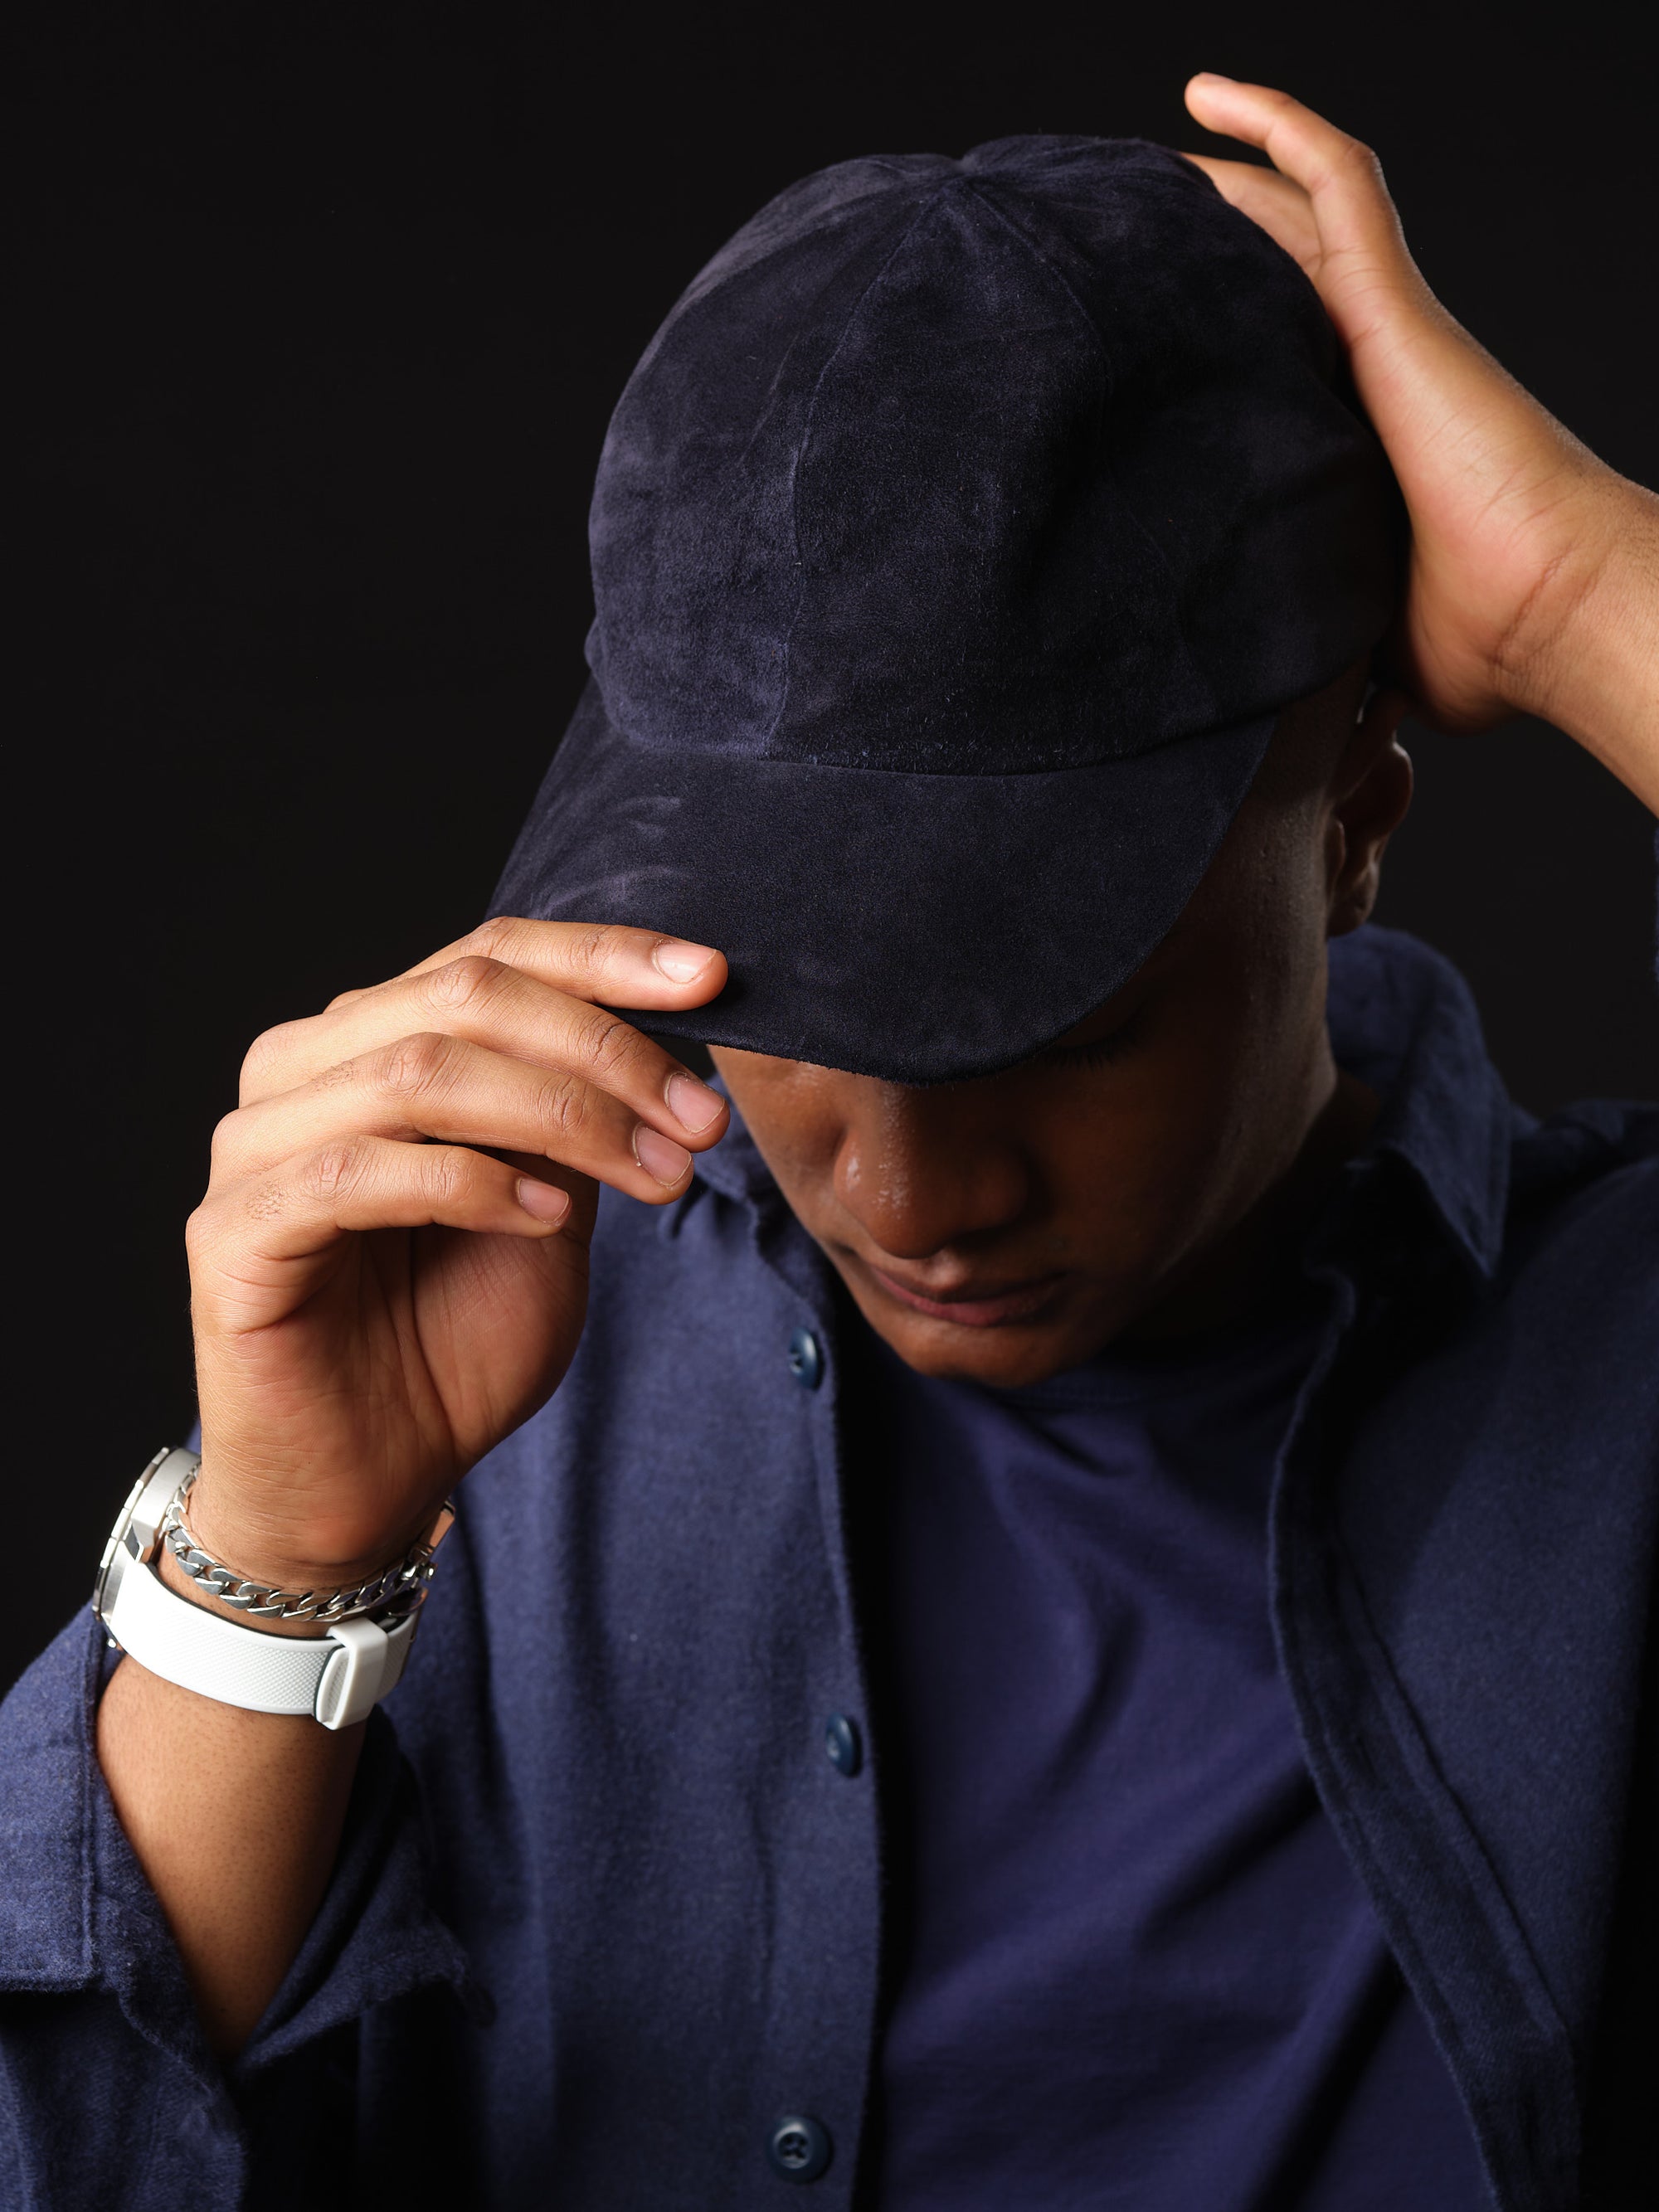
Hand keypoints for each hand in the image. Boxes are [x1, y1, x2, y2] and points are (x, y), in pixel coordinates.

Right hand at [185, 919, 729, 1591]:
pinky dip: (470, 1183)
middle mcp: (303, 1070)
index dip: (604, 958)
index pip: (491, 956)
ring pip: (418, 1071)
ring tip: (654, 1174)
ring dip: (561, 1116)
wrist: (373, 1480)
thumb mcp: (552, 1208)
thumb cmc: (452, 1345)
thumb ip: (578, 1118)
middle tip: (700, 1119)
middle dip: (604, 1052)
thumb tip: (662, 1034)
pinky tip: (545, 1218)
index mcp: (371, 1041)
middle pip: (464, 998)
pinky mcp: (235, 1230)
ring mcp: (257, 1145)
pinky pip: (357, 1171)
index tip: (710, 980)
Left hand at [1183, 75, 1658, 804]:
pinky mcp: (1396, 303)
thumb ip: (1298, 628)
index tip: (1130, 339)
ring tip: (1136, 156)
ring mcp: (1383, 327)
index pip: (1266, 353)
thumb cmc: (1477, 640)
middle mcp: (1365, 367)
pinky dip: (1277, 125)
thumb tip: (1243, 698)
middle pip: (1269, 269)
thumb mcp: (1346, 633)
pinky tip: (1204, 95)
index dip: (1204, 329)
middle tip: (1111, 229)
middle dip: (1195, 242)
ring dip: (1217, 175)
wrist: (1549, 613)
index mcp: (1350, 438)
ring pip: (1291, 208)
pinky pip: (1336, 179)